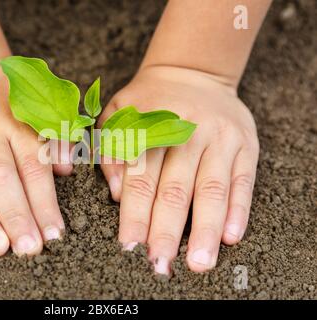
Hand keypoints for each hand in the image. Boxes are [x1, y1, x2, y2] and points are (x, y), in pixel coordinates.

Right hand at [0, 63, 70, 256]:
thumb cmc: (10, 103)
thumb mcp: (37, 110)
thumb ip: (55, 138)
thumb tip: (66, 168)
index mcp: (19, 126)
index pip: (34, 170)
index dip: (44, 204)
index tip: (53, 234)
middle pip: (2, 178)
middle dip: (16, 216)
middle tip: (28, 249)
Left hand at [99, 65, 258, 273]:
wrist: (191, 72)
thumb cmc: (148, 102)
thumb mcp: (117, 113)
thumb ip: (110, 149)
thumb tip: (116, 193)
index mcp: (150, 127)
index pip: (139, 179)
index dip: (134, 216)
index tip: (130, 247)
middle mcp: (186, 133)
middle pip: (174, 190)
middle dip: (166, 231)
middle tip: (160, 264)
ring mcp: (219, 139)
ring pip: (211, 189)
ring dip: (204, 229)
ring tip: (199, 263)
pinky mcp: (245, 144)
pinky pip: (243, 181)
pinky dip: (238, 210)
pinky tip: (229, 237)